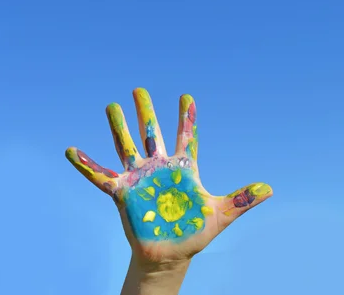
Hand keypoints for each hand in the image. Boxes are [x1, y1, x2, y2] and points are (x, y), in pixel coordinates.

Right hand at [66, 88, 272, 265]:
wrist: (171, 255)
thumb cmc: (195, 233)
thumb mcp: (222, 213)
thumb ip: (243, 199)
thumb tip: (270, 189)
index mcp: (184, 169)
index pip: (186, 137)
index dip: (187, 117)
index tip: (187, 96)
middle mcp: (160, 169)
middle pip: (152, 133)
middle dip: (146, 112)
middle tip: (138, 89)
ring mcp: (140, 179)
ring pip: (127, 146)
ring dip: (118, 127)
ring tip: (111, 105)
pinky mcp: (123, 194)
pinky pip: (100, 176)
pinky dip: (86, 164)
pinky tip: (73, 150)